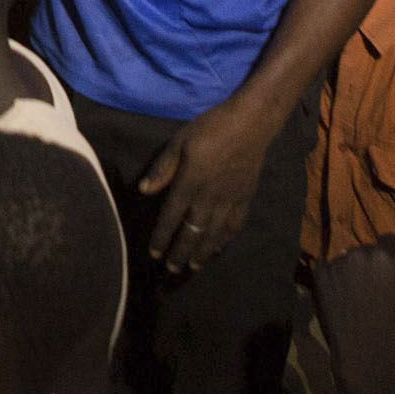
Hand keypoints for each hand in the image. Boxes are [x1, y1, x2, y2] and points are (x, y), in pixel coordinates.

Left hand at [142, 98, 279, 270]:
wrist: (250, 124)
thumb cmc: (211, 128)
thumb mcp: (179, 142)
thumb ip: (163, 168)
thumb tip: (144, 190)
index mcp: (189, 183)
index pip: (171, 217)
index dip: (162, 237)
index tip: (154, 253)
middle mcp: (208, 198)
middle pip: (192, 232)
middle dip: (180, 252)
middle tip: (171, 269)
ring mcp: (229, 201)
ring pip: (213, 234)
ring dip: (202, 252)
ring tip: (193, 266)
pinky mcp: (245, 199)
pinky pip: (234, 225)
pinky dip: (225, 239)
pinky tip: (219, 247)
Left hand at [306, 231, 394, 372]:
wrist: (364, 352)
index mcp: (384, 255)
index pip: (392, 241)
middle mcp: (357, 252)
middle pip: (369, 248)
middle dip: (375, 263)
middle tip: (378, 291)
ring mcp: (335, 263)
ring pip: (349, 256)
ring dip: (356, 268)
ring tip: (360, 295)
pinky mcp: (319, 274)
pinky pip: (330, 266)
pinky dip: (337, 276)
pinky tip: (344, 296)